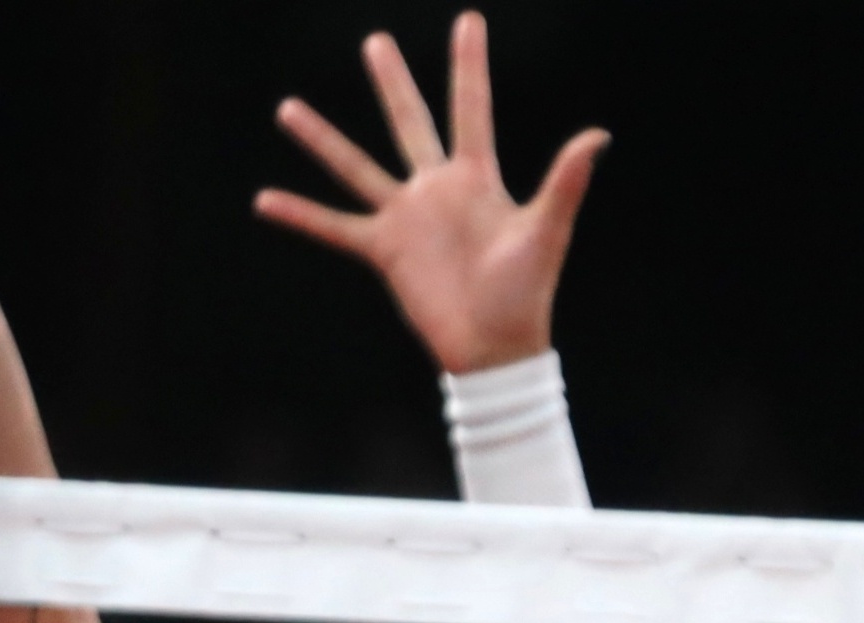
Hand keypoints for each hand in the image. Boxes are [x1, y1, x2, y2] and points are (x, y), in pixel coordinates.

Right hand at [257, 12, 606, 375]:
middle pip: (409, 121)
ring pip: (358, 166)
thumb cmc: (527, 292)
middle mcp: (436, 190)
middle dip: (391, 81)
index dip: (470, 65)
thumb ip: (565, 180)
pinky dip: (301, 215)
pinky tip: (265, 199)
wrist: (497, 349)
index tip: (468, 19)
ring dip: (323, 139)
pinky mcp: (384, 252)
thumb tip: (598, 134)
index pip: (471, 108)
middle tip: (374, 42)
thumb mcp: (546, 229)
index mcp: (477, 178)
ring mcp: (406, 219)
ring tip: (288, 108)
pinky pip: (335, 227)